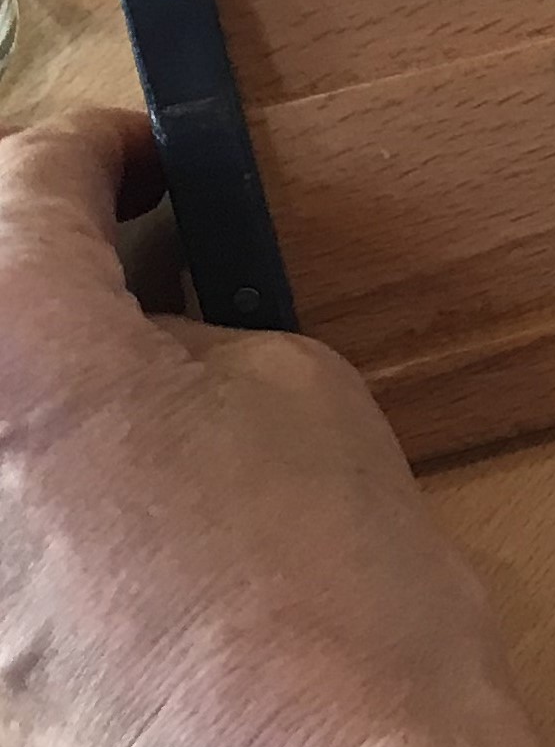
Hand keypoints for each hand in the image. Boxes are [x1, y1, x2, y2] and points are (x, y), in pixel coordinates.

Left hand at [0, 108, 551, 746]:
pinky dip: (49, 519)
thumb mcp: (293, 392)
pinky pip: (11, 546)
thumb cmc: (330, 595)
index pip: (22, 188)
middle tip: (125, 264)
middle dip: (45, 275)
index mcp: (20, 361)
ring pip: (3, 437)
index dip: (90, 151)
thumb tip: (150, 340)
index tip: (133, 157)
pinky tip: (123, 537)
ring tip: (136, 417)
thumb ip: (191, 334)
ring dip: (49, 409)